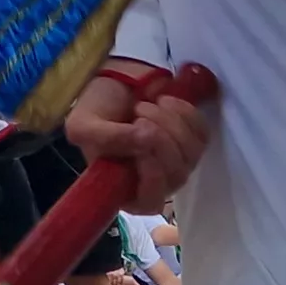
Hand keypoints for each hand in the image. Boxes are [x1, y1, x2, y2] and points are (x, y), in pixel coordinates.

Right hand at [62, 72, 215, 209]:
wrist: (117, 82)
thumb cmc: (98, 110)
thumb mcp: (83, 125)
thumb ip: (105, 138)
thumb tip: (144, 140)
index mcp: (125, 190)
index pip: (150, 202)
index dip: (152, 177)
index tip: (142, 148)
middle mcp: (156, 182)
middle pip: (176, 176)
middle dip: (159, 140)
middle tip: (137, 114)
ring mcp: (178, 161)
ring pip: (192, 154)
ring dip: (169, 122)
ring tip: (145, 105)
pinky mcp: (193, 139)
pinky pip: (203, 133)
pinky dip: (185, 113)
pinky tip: (164, 102)